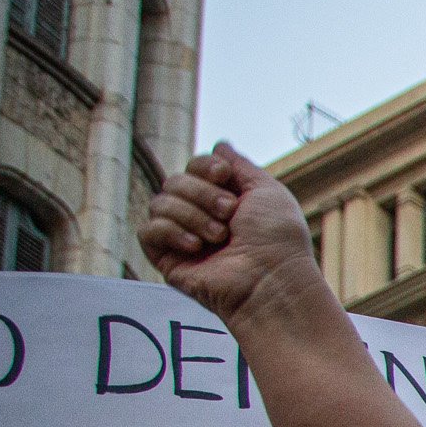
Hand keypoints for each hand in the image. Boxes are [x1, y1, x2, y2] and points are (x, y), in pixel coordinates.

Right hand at [138, 144, 322, 324]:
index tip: (224, 177)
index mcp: (224, 200)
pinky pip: (148, 230)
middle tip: (230, 215)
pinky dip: (171, 231)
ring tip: (219, 237)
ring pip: (159, 203)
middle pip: (175, 181)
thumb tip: (220, 145)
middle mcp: (201, 216)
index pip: (194, 167)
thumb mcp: (267, 191)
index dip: (204, 166)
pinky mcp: (168, 259)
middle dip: (202, 194)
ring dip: (192, 215)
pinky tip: (196, 246)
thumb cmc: (277, 241)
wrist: (271, 281)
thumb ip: (240, 166)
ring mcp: (183, 237)